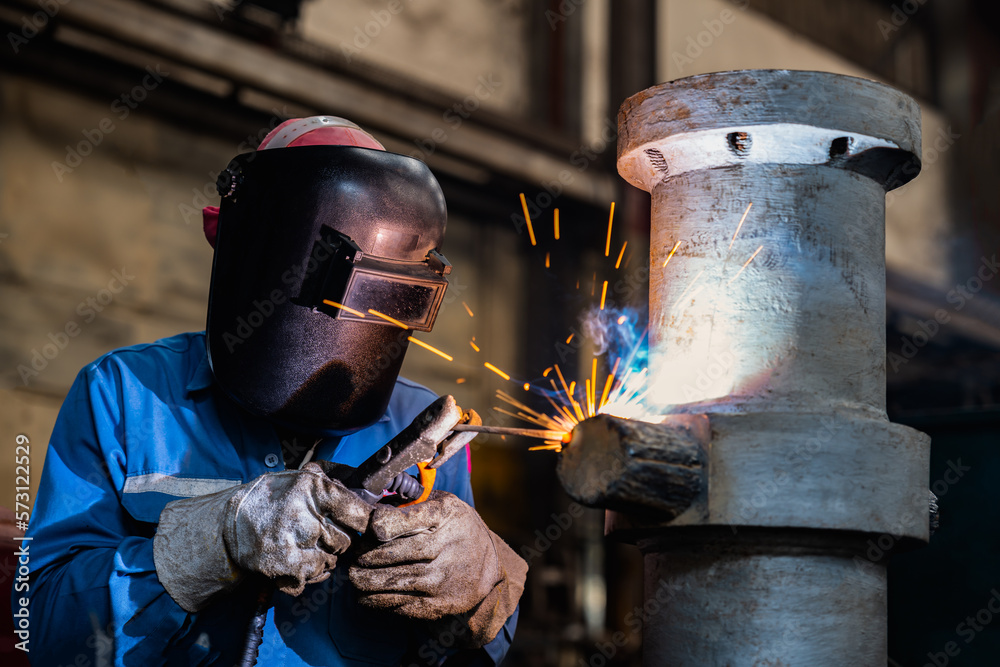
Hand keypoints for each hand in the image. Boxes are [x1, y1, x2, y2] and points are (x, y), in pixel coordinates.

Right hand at [153, 463, 371, 611]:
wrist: (227, 524)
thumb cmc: (270, 499)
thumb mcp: (300, 478)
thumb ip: (333, 483)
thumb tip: (370, 495)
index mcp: (312, 487)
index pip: (358, 511)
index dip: (364, 521)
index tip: (364, 525)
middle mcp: (304, 513)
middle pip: (346, 540)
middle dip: (336, 540)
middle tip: (315, 534)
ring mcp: (292, 542)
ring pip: (331, 561)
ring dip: (322, 559)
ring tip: (301, 547)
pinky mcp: (282, 566)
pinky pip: (313, 576)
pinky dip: (307, 574)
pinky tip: (294, 561)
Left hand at [349, 490, 526, 646]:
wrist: (489, 566)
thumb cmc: (457, 528)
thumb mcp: (443, 505)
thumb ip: (411, 506)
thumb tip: (370, 511)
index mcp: (445, 514)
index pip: (406, 519)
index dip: (380, 524)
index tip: (369, 528)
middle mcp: (446, 546)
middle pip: (392, 553)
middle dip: (364, 556)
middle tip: (351, 557)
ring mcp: (442, 578)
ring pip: (392, 582)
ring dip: (365, 581)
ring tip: (354, 576)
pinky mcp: (439, 604)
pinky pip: (400, 604)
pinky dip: (377, 600)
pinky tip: (366, 594)